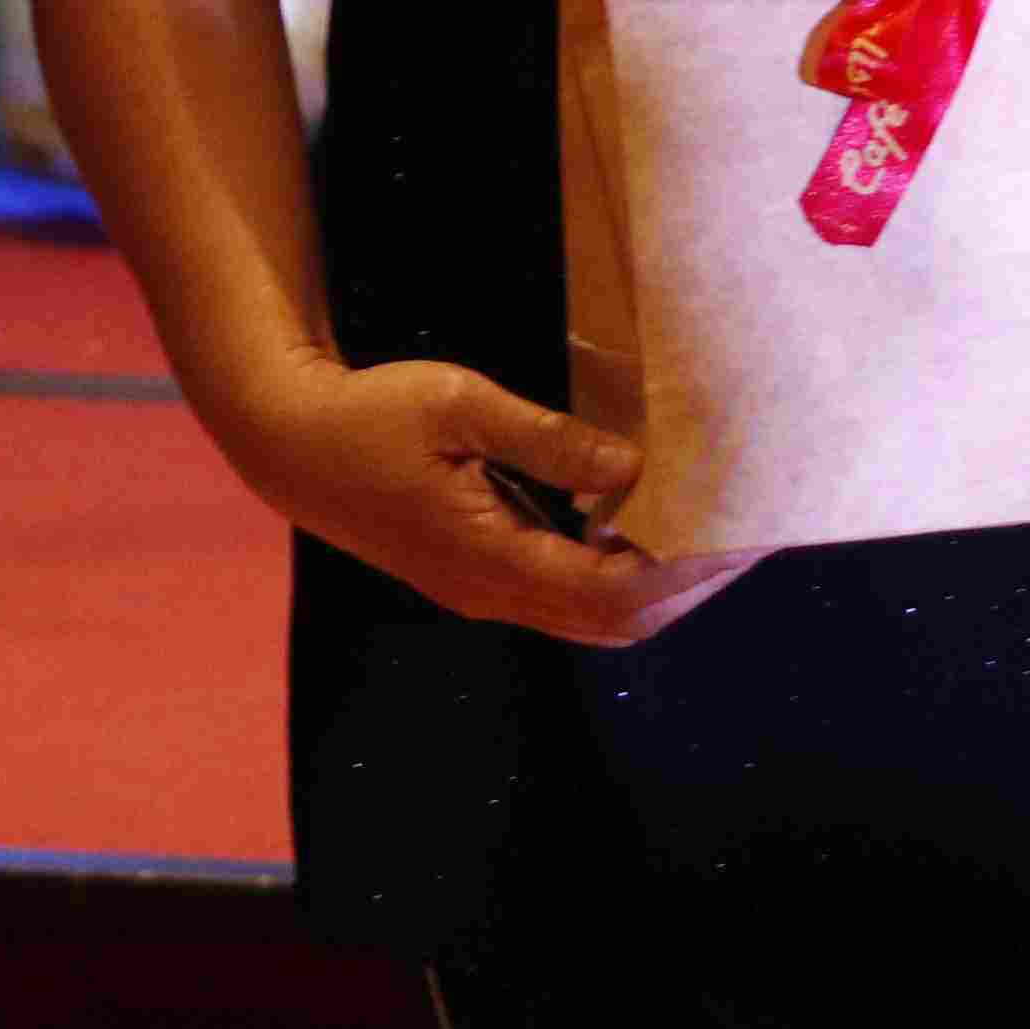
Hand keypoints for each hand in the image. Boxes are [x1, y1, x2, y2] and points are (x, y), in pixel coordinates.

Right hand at [201, 352, 759, 649]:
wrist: (291, 447)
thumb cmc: (372, 417)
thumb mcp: (459, 406)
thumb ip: (547, 437)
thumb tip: (629, 465)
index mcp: (491, 559)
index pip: (610, 594)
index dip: (677, 576)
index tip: (730, 542)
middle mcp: (490, 593)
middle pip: (609, 622)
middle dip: (677, 591)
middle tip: (737, 544)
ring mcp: (479, 592)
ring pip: (585, 616)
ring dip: (645, 587)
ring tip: (700, 535)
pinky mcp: (471, 576)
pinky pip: (557, 595)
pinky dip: (606, 576)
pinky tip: (631, 527)